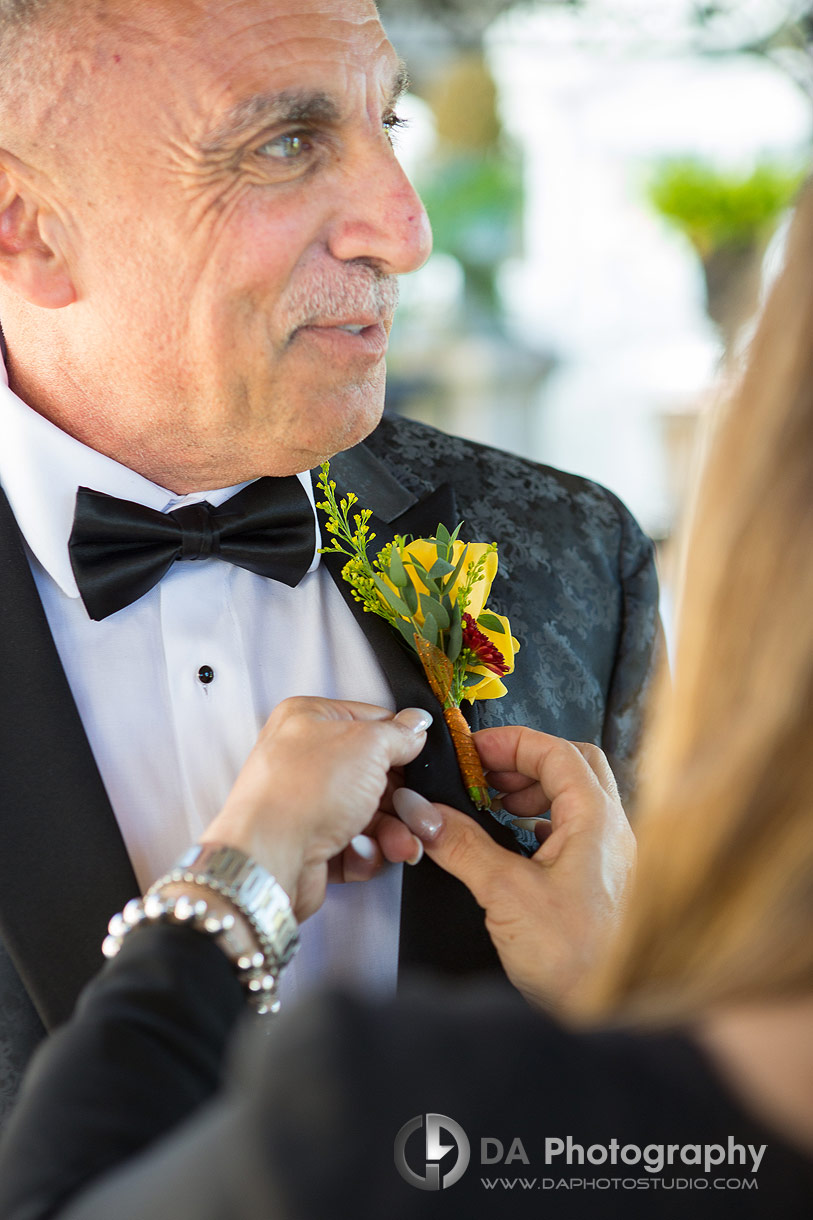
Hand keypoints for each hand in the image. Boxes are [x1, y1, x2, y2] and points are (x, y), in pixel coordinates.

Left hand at [201, 697, 430, 919]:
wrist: (270, 856)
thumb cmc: (306, 791)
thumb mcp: (369, 744)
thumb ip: (399, 734)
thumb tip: (416, 727)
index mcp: (309, 719)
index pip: (370, 720)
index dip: (401, 741)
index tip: (421, 759)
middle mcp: (303, 758)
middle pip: (372, 773)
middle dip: (400, 798)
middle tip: (418, 811)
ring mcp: (305, 802)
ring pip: (366, 813)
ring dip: (391, 831)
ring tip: (400, 843)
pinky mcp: (308, 843)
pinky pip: (352, 845)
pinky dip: (365, 852)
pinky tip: (363, 854)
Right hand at [393, 726, 634, 1009]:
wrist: (616, 1015)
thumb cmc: (578, 958)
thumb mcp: (506, 894)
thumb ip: (462, 846)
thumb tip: (422, 812)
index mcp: (596, 818)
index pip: (556, 751)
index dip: (511, 743)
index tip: (472, 751)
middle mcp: (611, 830)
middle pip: (573, 766)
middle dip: (524, 762)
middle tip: (482, 773)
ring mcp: (612, 856)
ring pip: (576, 798)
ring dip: (534, 791)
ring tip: (494, 804)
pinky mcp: (603, 883)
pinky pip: (575, 832)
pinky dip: (542, 823)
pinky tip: (516, 843)